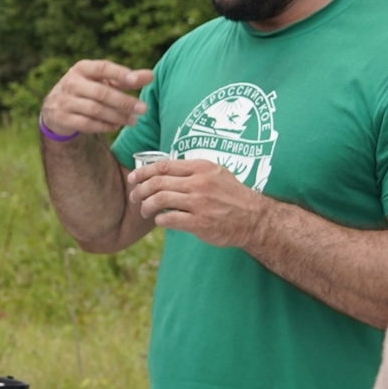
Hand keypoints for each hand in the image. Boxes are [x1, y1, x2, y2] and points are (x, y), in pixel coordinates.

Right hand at [41, 59, 153, 137]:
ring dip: (117, 116)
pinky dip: (104, 126)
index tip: (138, 80)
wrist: (55, 108)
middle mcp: (71, 82)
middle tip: (143, 109)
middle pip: (101, 92)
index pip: (102, 68)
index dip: (121, 74)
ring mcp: (65, 101)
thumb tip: (150, 76)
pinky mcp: (63, 118)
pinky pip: (86, 124)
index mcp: (82, 68)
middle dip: (124, 101)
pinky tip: (117, 126)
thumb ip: (126, 79)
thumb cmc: (87, 89)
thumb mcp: (102, 81)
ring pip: (95, 110)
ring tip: (133, 120)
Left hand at [129, 156, 271, 247]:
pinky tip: (160, 221)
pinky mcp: (200, 223)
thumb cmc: (231, 196)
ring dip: (146, 206)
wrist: (254, 218)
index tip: (133, 178)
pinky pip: (170, 219)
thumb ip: (191, 171)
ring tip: (144, 211)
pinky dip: (159, 220)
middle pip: (158, 182)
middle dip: (140, 190)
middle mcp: (199, 183)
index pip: (163, 166)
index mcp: (201, 168)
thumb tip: (162, 171)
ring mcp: (200, 203)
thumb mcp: (215, 174)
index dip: (143, 172)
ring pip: (160, 200)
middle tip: (134, 197)